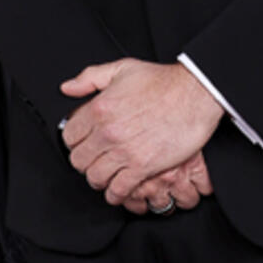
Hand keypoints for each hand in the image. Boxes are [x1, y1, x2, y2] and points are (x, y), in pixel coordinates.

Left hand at [60, 59, 222, 206]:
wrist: (194, 93)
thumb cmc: (163, 82)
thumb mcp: (121, 69)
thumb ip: (90, 78)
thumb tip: (68, 88)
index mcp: (99, 109)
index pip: (69, 136)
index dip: (74, 141)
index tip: (82, 143)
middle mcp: (107, 132)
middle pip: (79, 160)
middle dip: (84, 162)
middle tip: (93, 161)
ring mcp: (124, 151)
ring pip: (95, 177)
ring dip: (98, 179)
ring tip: (105, 176)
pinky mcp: (143, 167)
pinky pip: (119, 190)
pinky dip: (116, 194)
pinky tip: (118, 190)